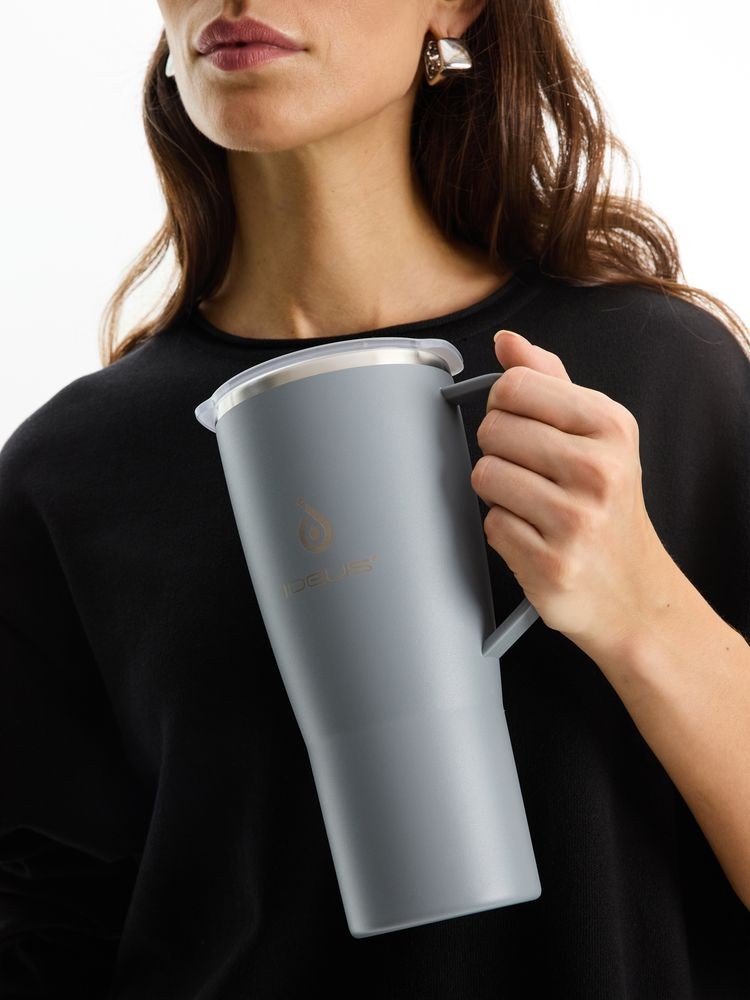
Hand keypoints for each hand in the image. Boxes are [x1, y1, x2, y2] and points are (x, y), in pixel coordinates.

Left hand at [471, 329, 672, 656]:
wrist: (633, 592)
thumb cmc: (607, 506)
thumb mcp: (596, 435)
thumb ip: (550, 381)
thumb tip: (508, 342)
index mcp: (611, 427)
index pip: (515, 385)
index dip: (504, 404)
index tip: (521, 423)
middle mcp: (599, 471)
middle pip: (493, 430)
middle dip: (500, 451)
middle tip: (531, 473)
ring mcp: (576, 522)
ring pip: (485, 476)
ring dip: (498, 492)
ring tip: (532, 505)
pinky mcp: (550, 565)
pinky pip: (491, 524)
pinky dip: (504, 530)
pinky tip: (534, 536)